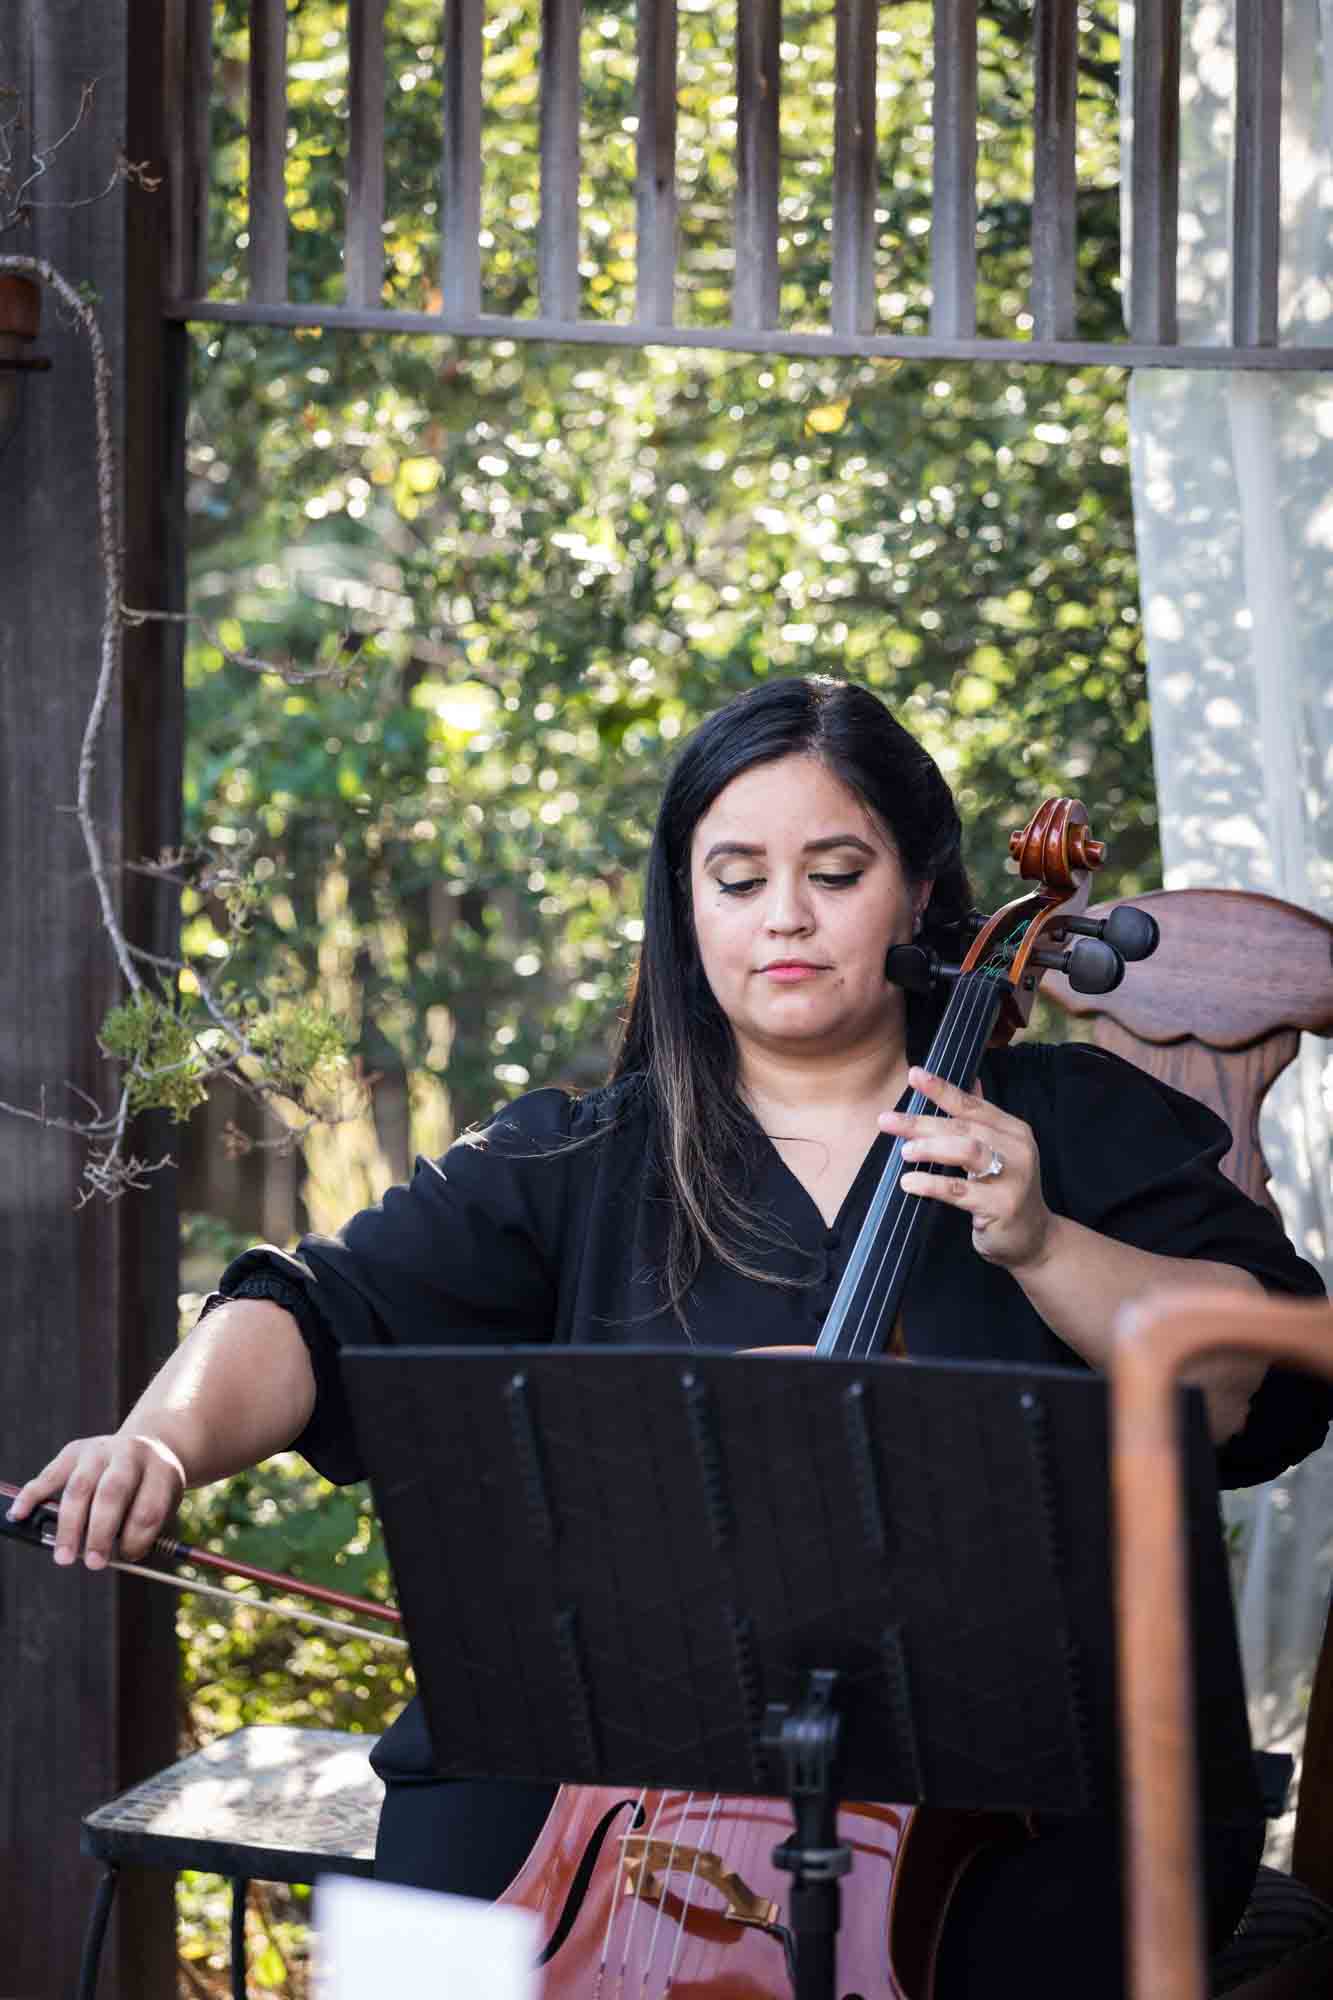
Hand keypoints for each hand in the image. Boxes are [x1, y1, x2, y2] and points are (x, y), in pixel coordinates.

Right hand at [6, 1433, 184, 1568]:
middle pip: (112, 1493)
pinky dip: (32, 1496)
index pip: (149, 1508)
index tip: (127, 1557)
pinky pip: (49, 1475)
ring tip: (65, 1557)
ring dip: (69, 1526)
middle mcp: (131, 1453)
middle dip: (100, 1533)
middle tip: (94, 1564)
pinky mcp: (74, 1450)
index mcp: (161, 1469)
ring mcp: (100, 1449)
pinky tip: (19, 1515)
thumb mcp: (161, 1504)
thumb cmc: (150, 1489)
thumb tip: (107, 1558)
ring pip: (80, 1488)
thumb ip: (138, 1531)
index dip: (137, 1538)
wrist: (145, 1448)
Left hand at [879, 1065, 1052, 1271]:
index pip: (972, 1105)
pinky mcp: (1002, 1205)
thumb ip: (983, 1120)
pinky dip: (932, 1184)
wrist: (1033, 1238)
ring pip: (967, 1150)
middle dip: (922, 1122)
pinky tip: (910, 1182)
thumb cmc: (1005, 1191)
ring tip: (904, 1151)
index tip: (913, 1074)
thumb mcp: (1000, 1152)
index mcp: (1013, 1131)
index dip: (942, 1089)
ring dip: (931, 1148)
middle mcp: (1017, 1149)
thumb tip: (970, 1081)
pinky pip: (960, 1190)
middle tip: (887, 1121)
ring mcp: (1013, 1177)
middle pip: (964, 1127)